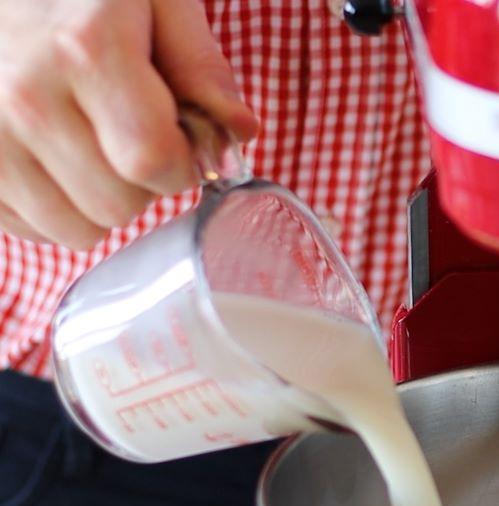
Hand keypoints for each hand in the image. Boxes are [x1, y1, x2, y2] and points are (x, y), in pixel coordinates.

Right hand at [0, 0, 257, 249]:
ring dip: (98, 202)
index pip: (151, 160)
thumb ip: (199, 64)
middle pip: (118, 205)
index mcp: (85, 48)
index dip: (181, 164)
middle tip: (127, 137)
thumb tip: (239, 130)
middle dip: (142, 185)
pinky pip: (32, 231)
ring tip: (88, 146)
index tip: (178, 141)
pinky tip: (54, 160)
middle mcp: (26, 95)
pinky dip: (55, 208)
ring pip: (77, 230)